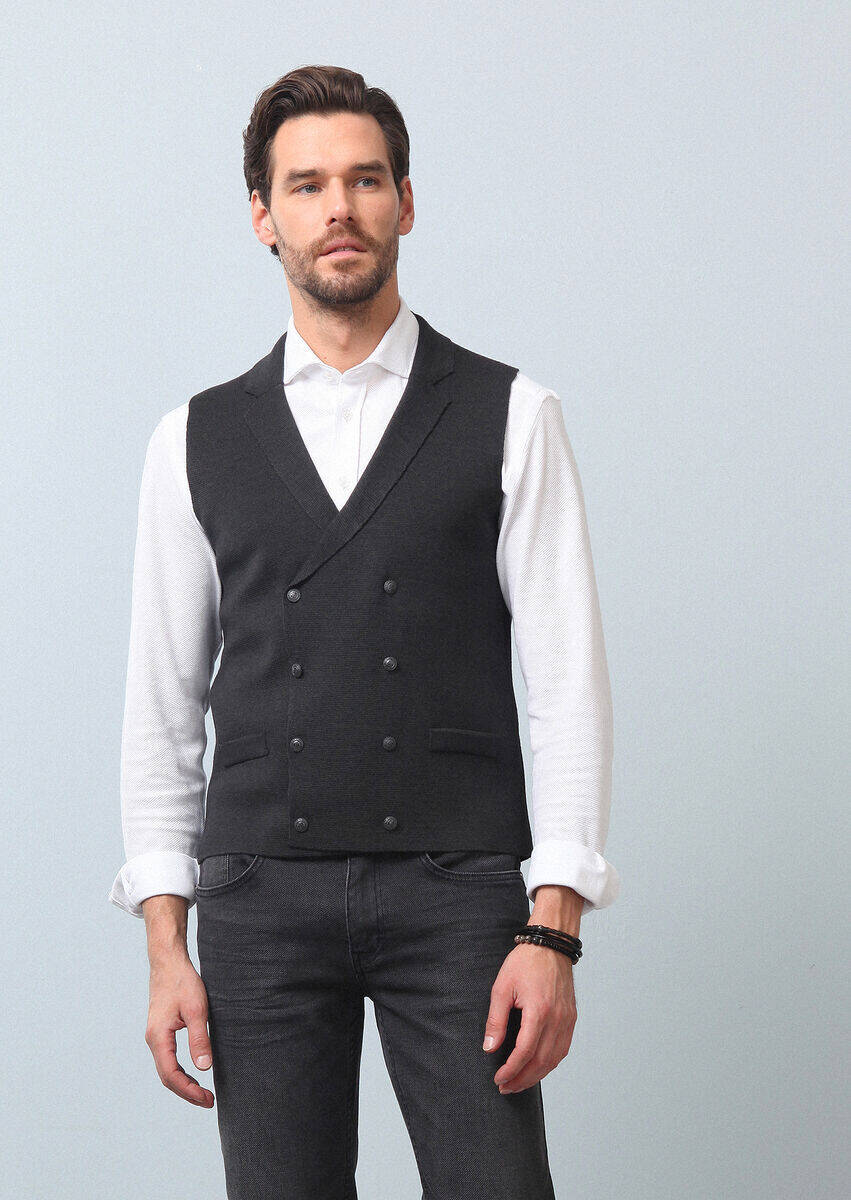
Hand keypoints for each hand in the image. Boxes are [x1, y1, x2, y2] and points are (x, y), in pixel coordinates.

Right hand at [145, 953, 214, 1107]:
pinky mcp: (161, 1031)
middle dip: (187, 1092)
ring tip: (203, 1093)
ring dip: (184, 1083)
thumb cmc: (182, 982)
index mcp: (158, 1037)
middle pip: (167, 1077)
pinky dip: (180, 1071)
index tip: (207, 1099)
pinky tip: (194, 1073)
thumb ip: (200, 1038)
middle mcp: (153, 1040)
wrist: (168, 962)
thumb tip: (205, 1068)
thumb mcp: (196, 1009)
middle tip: (209, 1101)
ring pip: (167, 1069)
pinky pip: (168, 1059)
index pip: (171, 1075)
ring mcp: (156, 1036)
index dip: (189, 1091)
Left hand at [482, 941, 576, 1093]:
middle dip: (522, 1079)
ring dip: (537, 1076)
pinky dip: (550, 1063)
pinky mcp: (571, 1018)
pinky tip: (538, 1067)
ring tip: (519, 1082)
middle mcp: (557, 1019)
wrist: (551, 945)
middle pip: (541, 1062)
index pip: (525, 1052)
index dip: (511, 1070)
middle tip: (506, 1087)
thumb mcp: (502, 987)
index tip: (499, 1079)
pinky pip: (563, 1049)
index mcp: (539, 1011)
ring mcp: (567, 1020)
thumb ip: (496, 1019)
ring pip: (554, 1059)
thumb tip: (489, 1047)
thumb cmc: (525, 962)